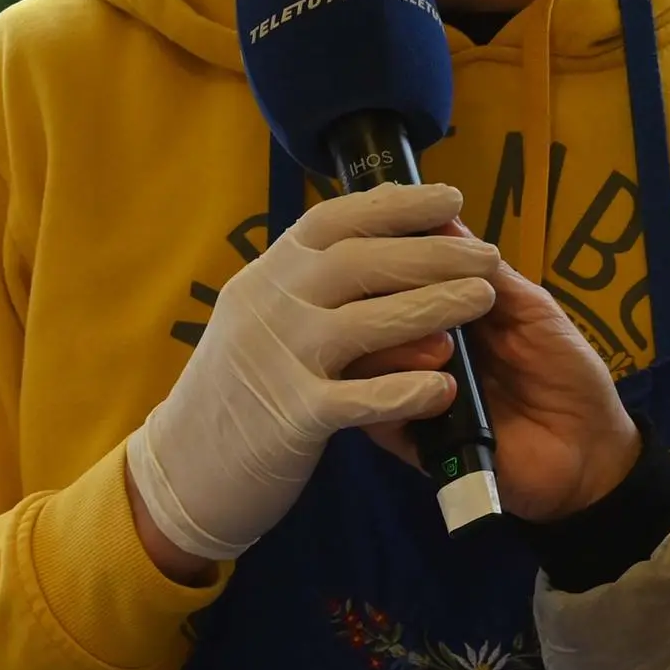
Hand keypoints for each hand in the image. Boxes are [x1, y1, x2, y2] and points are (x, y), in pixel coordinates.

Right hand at [125, 184, 495, 567]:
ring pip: (363, 321)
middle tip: (487, 253)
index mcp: (266, 279)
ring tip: (482, 298)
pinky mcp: (290, 418)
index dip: (395, 205)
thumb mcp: (261, 324)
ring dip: (431, 305)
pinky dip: (405, 389)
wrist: (181, 472)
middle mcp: (269, 307)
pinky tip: (445, 386)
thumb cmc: (237, 395)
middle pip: (358, 262)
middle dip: (430, 252)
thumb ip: (311, 290)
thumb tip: (385, 250)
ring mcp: (277, 360)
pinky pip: (357, 399)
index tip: (449, 197)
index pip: (333, 221)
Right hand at [357, 253, 641, 524]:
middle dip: (387, 290)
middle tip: (415, 285)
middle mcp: (414, 346)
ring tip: (443, 346)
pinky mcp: (408, 438)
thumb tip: (440, 217)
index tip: (388, 226)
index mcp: (440, 309)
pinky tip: (438, 386)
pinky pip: (374, 414)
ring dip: (395, 343)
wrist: (588, 451)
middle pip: (367, 311)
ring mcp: (405, 389)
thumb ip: (487, 273)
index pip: (396, 273)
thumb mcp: (531, 310)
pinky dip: (394, 394)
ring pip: (362, 359)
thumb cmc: (565, 372)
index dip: (391, 249)